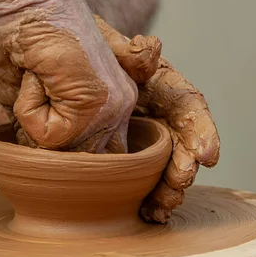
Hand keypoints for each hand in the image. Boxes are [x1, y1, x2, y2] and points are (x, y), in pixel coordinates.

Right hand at [0, 0, 137, 152]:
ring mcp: (114, 106)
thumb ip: (30, 126)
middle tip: (36, 86)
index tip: (41, 86)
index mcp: (113, 100)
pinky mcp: (98, 105)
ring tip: (39, 76)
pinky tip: (39, 74)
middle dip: (41, 134)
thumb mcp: (23, 89)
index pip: (90, 152)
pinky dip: (28, 108)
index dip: (50, 135)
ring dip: (33, 118)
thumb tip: (30, 147)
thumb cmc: (22, 35)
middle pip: (78, 158)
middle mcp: (121, 106)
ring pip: (60, 152)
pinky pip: (48, 137)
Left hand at [93, 15, 219, 222]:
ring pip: (163, 166)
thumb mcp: (99, 42)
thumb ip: (124, 50)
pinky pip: (139, 178)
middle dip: (183, 167)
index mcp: (157, 84)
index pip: (188, 106)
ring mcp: (140, 136)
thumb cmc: (79, 47)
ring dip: (167, 189)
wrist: (49, 60)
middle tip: (178, 185)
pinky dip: (146, 196)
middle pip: (181, 143)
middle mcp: (155, 112)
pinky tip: (145, 213)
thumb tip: (151, 50)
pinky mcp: (121, 155)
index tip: (206, 155)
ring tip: (160, 208)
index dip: (202, 131)